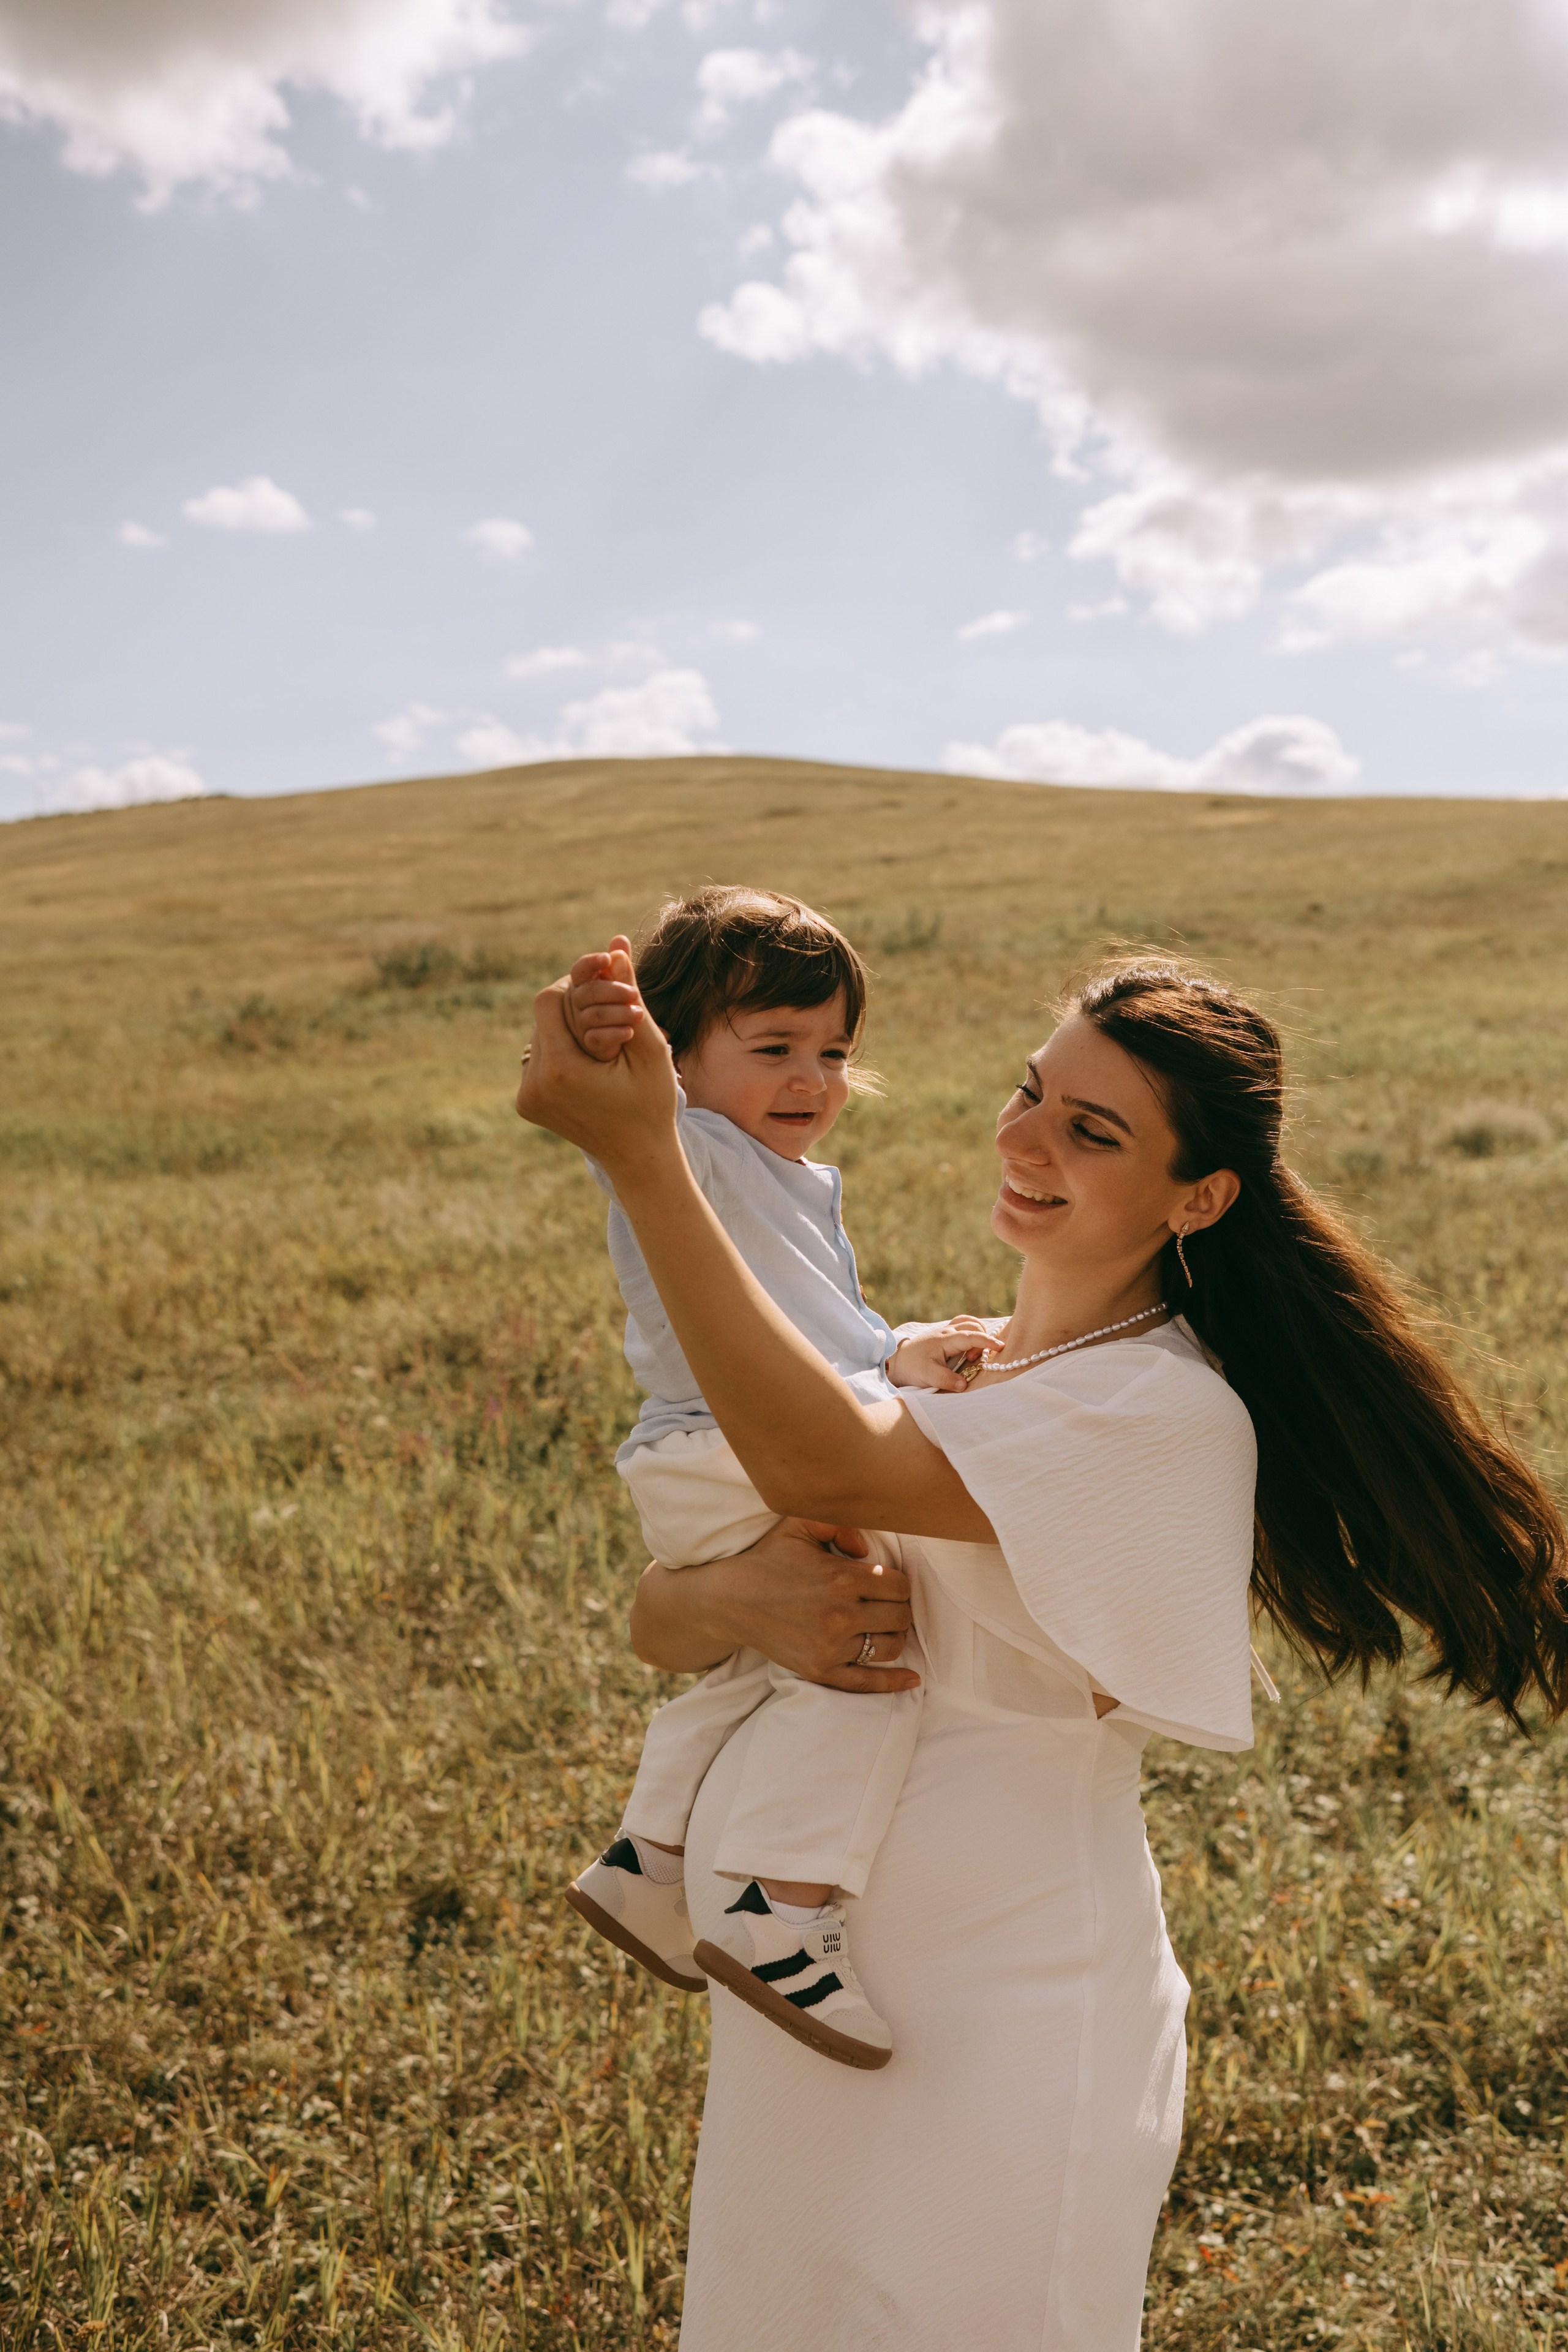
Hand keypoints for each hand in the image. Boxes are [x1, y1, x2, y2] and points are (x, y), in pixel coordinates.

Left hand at [515, 942, 679, 1163]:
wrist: (638, 1158)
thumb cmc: (652, 1103)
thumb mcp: (649, 1046)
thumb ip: (630, 993)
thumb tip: (615, 943)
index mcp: (561, 1068)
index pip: (549, 998)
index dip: (576, 987)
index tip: (604, 994)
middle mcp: (533, 1083)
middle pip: (542, 1017)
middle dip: (573, 1010)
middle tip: (608, 1019)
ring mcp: (526, 1096)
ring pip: (539, 1036)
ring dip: (566, 1031)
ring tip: (600, 1047)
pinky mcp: (525, 1103)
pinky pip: (537, 1058)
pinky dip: (560, 1052)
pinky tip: (588, 1066)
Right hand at [563, 935, 644, 1062]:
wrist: (642, 1056)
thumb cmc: (632, 1015)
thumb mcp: (629, 991)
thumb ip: (623, 970)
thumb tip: (620, 938)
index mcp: (587, 985)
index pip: (581, 970)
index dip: (591, 963)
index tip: (607, 958)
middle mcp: (579, 1004)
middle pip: (587, 992)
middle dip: (612, 990)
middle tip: (635, 994)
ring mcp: (581, 1026)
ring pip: (592, 1015)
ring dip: (618, 1013)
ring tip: (639, 1014)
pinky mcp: (588, 1048)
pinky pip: (594, 1039)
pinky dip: (614, 1034)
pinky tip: (630, 1032)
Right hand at [630, 1517, 917, 1692]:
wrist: (729, 1600)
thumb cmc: (768, 1559)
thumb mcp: (798, 1525)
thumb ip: (839, 1523)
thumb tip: (867, 1548)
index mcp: (841, 1578)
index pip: (899, 1587)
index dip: (898, 1585)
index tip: (888, 1584)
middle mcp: (840, 1615)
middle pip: (900, 1617)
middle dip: (898, 1609)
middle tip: (886, 1605)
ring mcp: (830, 1647)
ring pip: (889, 1647)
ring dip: (893, 1637)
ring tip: (884, 1627)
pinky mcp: (819, 1670)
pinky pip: (866, 1682)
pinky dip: (893, 1682)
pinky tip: (912, 1680)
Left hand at [886, 1317, 1003, 1392]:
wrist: (898, 1361)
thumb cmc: (912, 1367)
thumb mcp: (927, 1376)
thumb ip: (946, 1380)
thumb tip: (963, 1385)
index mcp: (944, 1339)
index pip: (970, 1336)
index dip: (986, 1341)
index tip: (1000, 1346)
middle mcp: (947, 1331)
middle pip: (973, 1326)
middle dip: (981, 1340)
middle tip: (974, 1360)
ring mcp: (946, 1331)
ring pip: (969, 1323)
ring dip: (978, 1335)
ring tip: (972, 1354)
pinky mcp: (946, 1335)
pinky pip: (964, 1325)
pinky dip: (973, 1331)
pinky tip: (971, 1346)